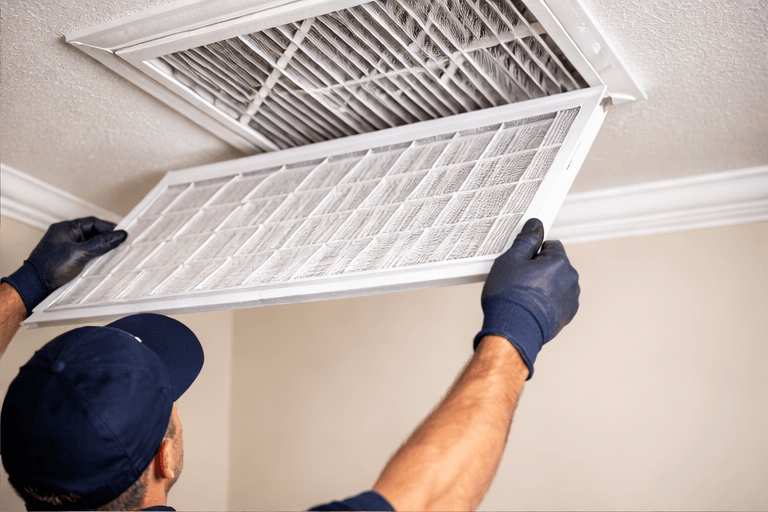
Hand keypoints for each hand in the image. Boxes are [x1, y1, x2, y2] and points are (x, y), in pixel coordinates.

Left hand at [1, 217, 126, 312]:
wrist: (35, 286)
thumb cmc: (49, 268)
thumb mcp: (79, 254)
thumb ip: (100, 244)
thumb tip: (118, 236)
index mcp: (66, 228)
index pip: (93, 223)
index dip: (109, 228)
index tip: (122, 235)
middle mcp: (66, 235)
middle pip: (93, 233)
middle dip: (106, 239)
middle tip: (120, 245)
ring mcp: (67, 247)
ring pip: (91, 244)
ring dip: (101, 249)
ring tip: (113, 255)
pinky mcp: (69, 259)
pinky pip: (87, 254)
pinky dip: (95, 257)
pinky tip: (102, 263)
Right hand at [473, 218, 578, 378]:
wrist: (513, 332)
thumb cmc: (509, 297)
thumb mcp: (510, 261)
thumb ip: (526, 240)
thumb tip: (535, 225)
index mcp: (560, 262)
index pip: (550, 245)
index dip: (533, 252)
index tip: (521, 263)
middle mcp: (571, 279)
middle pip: (555, 264)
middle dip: (539, 269)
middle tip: (518, 280)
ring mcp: (571, 299)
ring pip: (556, 283)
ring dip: (543, 286)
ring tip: (523, 296)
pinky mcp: (567, 315)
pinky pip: (557, 301)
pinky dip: (546, 302)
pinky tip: (530, 307)